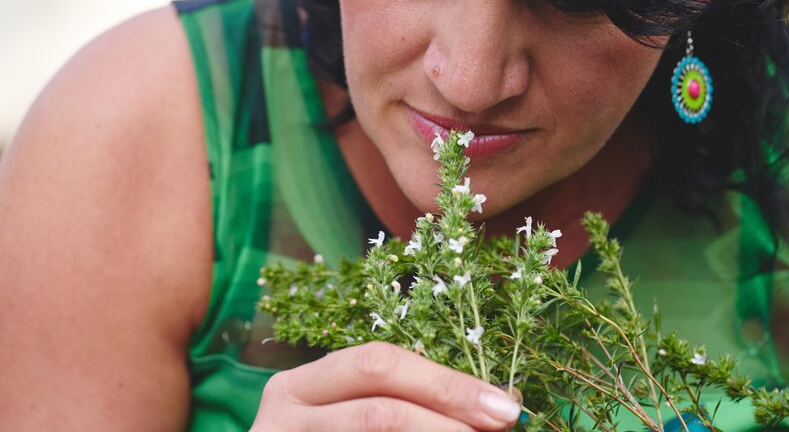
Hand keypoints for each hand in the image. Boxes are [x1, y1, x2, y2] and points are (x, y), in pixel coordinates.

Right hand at [251, 341, 522, 430]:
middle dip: (448, 409)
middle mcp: (284, 414)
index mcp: (299, 386)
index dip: (447, 382)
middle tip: (502, 426)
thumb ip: (405, 410)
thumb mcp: (348, 422)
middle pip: (379, 404)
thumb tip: (492, 412)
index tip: (505, 406)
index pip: (378, 363)